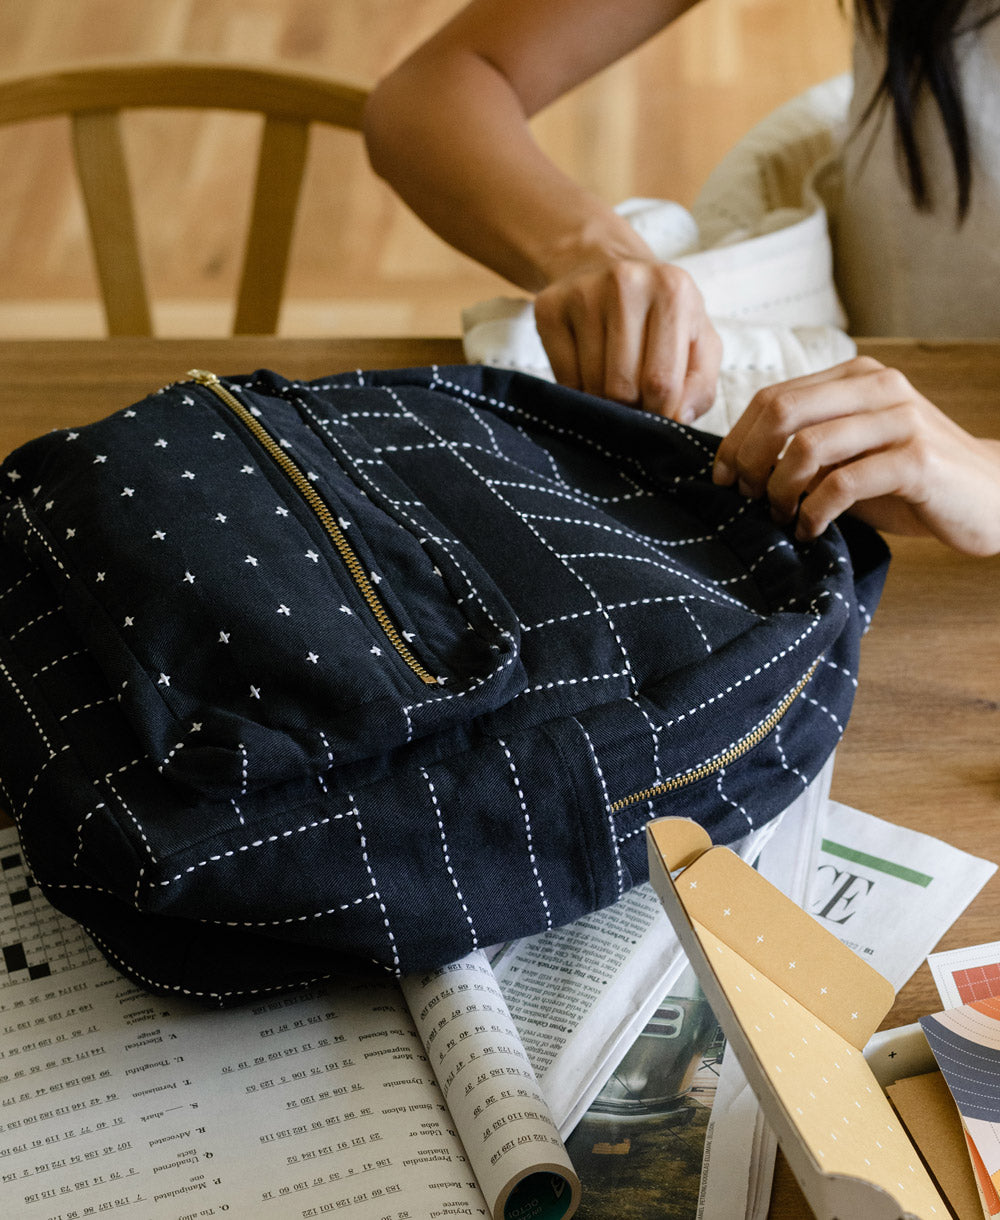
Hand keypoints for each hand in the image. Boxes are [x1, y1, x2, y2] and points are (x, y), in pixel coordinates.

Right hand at [533, 258, 721, 421]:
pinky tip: (588, 369)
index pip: (661, 382)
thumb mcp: (699, 344)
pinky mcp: (549, 308)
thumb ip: (700, 387)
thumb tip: (677, 418)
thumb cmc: (661, 318)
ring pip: (591, 385)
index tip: (657, 413)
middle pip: (622, 387)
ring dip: (603, 399)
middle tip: (635, 396)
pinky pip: (563, 377)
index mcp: (673, 291)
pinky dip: (577, 389)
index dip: (658, 413)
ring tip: (613, 379)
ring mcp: (583, 292)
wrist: (608, 267)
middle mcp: (626, 283)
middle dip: (630, 407)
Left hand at [711, 356, 999, 555]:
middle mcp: (878, 387)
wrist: (992, 497)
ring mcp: (900, 419)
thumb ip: (805, 449)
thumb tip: (738, 466)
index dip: (735, 439)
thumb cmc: (909, 483)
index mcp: (855, 377)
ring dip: (780, 489)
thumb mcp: (851, 456)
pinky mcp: (916, 459)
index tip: (722, 478)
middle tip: (745, 497)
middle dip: (749, 460)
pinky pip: (842, 483)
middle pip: (781, 411)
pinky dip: (814, 512)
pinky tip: (811, 531)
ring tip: (780, 516)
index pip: (772, 396)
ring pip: (807, 446)